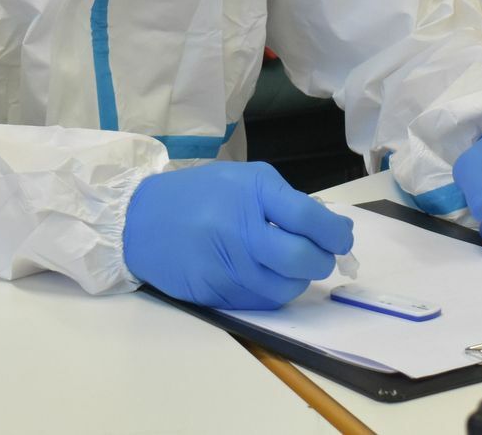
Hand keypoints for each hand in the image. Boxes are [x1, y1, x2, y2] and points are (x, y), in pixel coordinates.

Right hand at [123, 161, 354, 309]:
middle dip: (321, 261)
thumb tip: (331, 228)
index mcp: (251, 192)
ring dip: (298, 280)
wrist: (139, 220)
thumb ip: (284, 200)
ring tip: (290, 265)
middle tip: (321, 254)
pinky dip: (272, 292)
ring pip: (285, 288)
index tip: (342, 238)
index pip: (308, 218)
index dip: (334, 233)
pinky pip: (260, 302)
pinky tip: (265, 276)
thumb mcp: (242, 179)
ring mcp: (225, 265)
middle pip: (301, 259)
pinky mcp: (214, 292)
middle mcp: (239, 229)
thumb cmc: (198, 194)